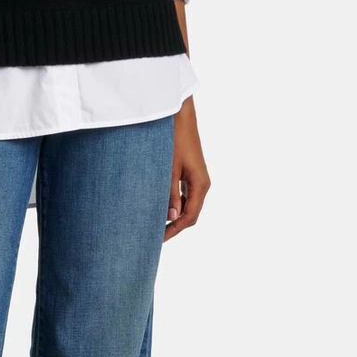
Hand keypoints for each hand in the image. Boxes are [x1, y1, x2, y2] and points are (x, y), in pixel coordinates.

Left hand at [164, 97, 209, 241]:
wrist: (180, 118)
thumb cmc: (174, 141)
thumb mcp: (169, 169)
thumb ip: (170, 193)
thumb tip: (172, 217)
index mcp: (200, 185)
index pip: (190, 217)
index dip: (175, 230)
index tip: (159, 239)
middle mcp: (202, 184)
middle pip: (190, 213)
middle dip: (174, 226)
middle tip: (154, 235)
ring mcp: (197, 178)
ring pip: (188, 204)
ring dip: (174, 215)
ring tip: (155, 223)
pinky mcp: (191, 173)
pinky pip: (185, 194)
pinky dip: (174, 203)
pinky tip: (160, 206)